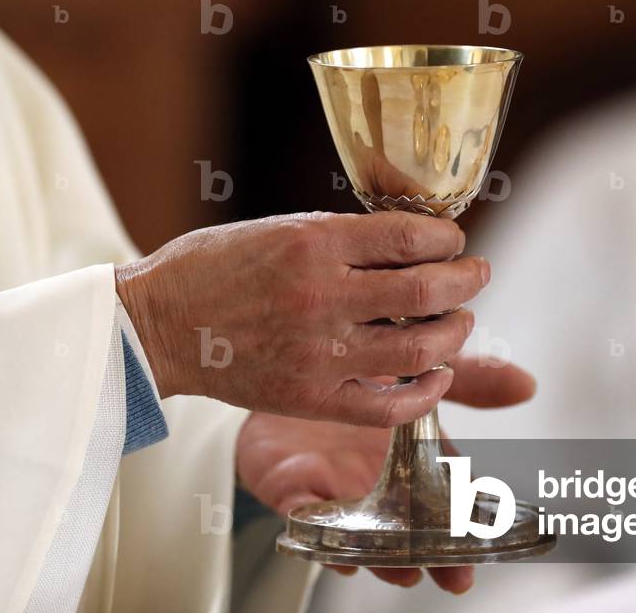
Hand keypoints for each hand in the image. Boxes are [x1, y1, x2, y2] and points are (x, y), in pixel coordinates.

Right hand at [116, 211, 489, 425]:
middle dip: (467, 281)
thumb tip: (414, 239)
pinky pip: (389, 406)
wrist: (157, 325)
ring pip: (418, 350)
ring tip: (460, 320)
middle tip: (478, 274)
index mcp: (312, 243)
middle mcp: (320, 296)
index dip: (448, 239)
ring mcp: (317, 353)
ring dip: (456, 333)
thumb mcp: (278, 228)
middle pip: (426, 293)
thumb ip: (344, 237)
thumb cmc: (216, 267)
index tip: (455, 240)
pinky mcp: (310, 398)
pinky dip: (427, 391)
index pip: (410, 238)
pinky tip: (438, 374)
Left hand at [236, 355, 535, 593]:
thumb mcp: (418, 372)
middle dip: (433, 555)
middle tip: (456, 577)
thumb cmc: (358, 380)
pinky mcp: (293, 484)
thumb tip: (526, 384)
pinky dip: (318, 533)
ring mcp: (337, 486)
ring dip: (382, 557)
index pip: (448, 492)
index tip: (487, 542)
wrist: (288, 366)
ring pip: (362, 531)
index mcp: (413, 455)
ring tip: (401, 571)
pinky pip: (305, 514)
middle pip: (411, 525)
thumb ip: (471, 380)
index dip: (468, 519)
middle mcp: (380, 480)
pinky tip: (336, 551)